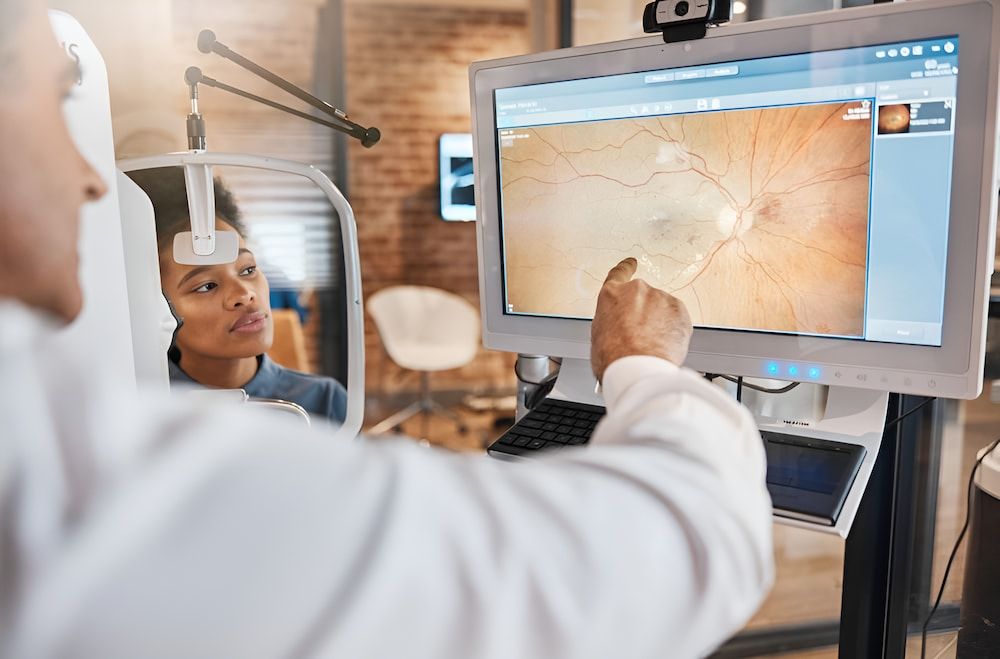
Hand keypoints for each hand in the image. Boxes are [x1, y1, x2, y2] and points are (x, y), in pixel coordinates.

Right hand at [591, 257, 692, 380]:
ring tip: (650, 345)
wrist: (638, 368)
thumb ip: (612, 320)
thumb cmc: (615, 357)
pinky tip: (663, 345)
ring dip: (659, 323)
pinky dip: (673, 330)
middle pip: (643, 297)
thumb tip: (618, 327)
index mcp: (612, 295)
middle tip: (640, 335)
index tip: (631, 263)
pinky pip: (677, 318)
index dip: (626, 268)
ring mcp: (660, 298)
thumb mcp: (599, 335)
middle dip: (644, 313)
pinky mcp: (679, 309)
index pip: (619, 273)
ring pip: (661, 309)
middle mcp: (636, 290)